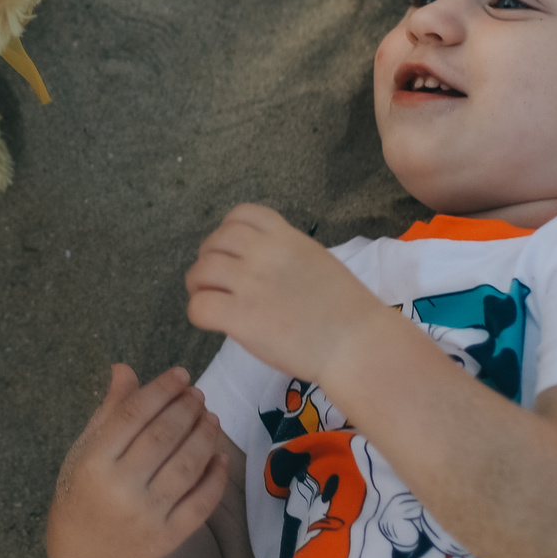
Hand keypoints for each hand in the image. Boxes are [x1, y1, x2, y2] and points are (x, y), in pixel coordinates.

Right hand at [45, 365, 230, 557]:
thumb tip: (125, 368)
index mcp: (94, 460)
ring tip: (211, 418)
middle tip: (199, 394)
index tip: (181, 374)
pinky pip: (200, 503)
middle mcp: (119, 488)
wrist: (85, 551)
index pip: (133, 414)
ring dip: (205, 437)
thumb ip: (110, 410)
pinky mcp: (166, 538)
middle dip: (187, 409)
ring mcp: (145, 516)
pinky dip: (215, 478)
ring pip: (187, 467)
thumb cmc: (86, 487)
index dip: (161, 390)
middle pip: (163, 437)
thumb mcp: (87, 447)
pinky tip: (220, 457)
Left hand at [184, 203, 386, 388]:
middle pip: (214, 241)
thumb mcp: (317, 262)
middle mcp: (263, 252)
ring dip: (199, 285)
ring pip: (200, 271)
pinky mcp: (240, 316)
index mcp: (285, 236)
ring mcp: (249, 283)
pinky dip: (199, 313)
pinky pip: (199, 306)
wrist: (357, 343)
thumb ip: (286, 257)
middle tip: (216, 280)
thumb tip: (260, 267)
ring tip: (209, 299)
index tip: (231, 252)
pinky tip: (212, 322)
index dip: (228, 232)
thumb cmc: (348, 310)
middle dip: (209, 258)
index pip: (241, 214)